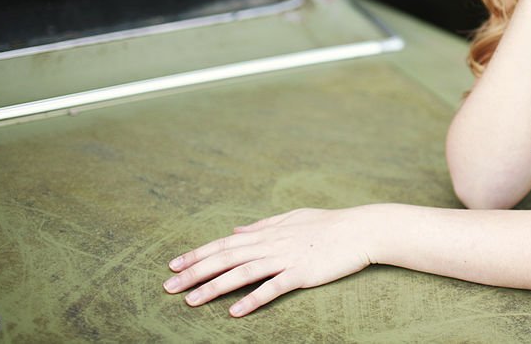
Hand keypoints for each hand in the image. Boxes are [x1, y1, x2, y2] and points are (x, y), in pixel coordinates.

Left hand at [163, 208, 373, 316]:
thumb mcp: (291, 218)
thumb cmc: (328, 223)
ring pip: (243, 272)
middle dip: (195, 272)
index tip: (173, 264)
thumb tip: (236, 228)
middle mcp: (271, 242)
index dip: (198, 253)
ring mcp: (286, 258)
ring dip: (215, 287)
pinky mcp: (302, 273)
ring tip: (192, 302)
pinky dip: (253, 299)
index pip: (224, 242)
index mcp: (267, 231)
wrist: (361, 229)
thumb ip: (262, 224)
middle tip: (168, 286)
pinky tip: (235, 312)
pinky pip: (273, 287)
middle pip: (226, 257)